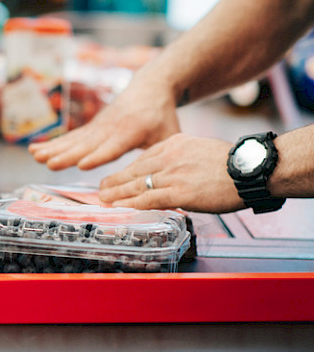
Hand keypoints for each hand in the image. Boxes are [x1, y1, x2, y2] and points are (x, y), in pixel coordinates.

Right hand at [29, 74, 180, 170]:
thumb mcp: (170, 135)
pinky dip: (51, 144)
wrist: (149, 87)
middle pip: (86, 144)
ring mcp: (97, 128)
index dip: (98, 156)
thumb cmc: (162, 116)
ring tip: (35, 156)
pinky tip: (33, 149)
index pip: (112, 147)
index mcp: (132, 131)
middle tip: (50, 163)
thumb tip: (165, 185)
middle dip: (67, 155)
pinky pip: (69, 138)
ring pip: (73, 140)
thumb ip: (163, 158)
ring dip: (53, 149)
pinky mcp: (90, 129)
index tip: (82, 164)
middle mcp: (110, 129)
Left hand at [97, 134, 244, 212]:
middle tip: (102, 188)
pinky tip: (119, 207)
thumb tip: (174, 175)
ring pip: (136, 185)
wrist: (251, 169)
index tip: (118, 176)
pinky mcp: (178, 192)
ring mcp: (172, 174)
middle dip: (115, 181)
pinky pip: (147, 198)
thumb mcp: (202, 152)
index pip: (145, 158)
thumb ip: (184, 161)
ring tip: (104, 200)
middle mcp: (169, 156)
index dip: (128, 170)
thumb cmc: (235, 165)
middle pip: (135, 170)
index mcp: (176, 143)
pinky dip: (130, 204)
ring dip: (117, 194)